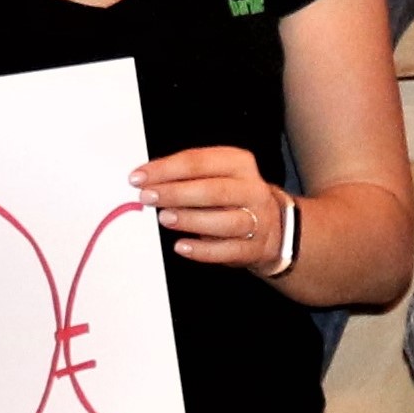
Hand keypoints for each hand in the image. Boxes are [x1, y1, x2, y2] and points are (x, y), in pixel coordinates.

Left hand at [137, 147, 288, 273]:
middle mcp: (251, 189)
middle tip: (147, 197)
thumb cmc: (232, 197)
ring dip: (191, 219)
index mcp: (238, 163)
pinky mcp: (254, 248)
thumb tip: (147, 180)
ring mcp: (257, 220)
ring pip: (224, 220)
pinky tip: (180, 246)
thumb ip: (186, 176)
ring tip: (164, 218)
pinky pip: (227, 250)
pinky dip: (202, 250)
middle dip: (176, 193)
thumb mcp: (216, 175)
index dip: (166, 169)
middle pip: (213, 190)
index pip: (199, 161)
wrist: (274, 227)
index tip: (139, 177)